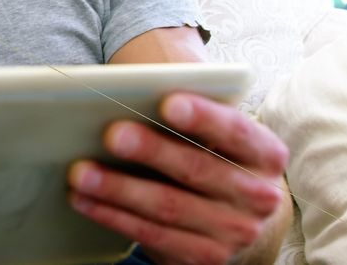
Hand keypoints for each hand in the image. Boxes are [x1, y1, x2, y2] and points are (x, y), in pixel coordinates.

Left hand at [68, 93, 289, 264]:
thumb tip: (133, 96)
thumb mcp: (218, 138)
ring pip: (168, 206)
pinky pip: (152, 234)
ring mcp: (235, 232)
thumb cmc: (215, 159)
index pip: (235, 131)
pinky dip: (113, 216)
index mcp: (265, 154)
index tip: (168, 102)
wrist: (238, 218)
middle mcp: (259, 196)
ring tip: (81, 172)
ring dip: (118, 189)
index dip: (203, 117)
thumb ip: (191, 118)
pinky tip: (85, 200)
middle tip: (111, 134)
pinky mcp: (206, 257)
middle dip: (151, 151)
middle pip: (197, 169)